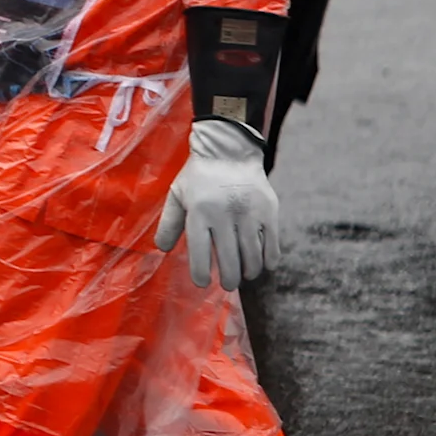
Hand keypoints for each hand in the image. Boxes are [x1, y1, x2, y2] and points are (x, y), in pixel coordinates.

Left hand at [155, 118, 279, 289]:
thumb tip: (163, 250)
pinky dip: (268, 259)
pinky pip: (272, 244)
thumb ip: (169, 223)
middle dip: (229, 278)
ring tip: (244, 275)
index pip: (199, 251)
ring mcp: (249, 213)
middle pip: (229, 259)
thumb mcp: (177, 195)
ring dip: (249, 271)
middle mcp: (224, 215)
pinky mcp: (269, 211)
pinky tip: (263, 265)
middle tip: (228, 285)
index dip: (201, 272)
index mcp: (199, 212)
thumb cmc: (198, 177)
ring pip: (252, 255)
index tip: (202, 283)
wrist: (229, 150)